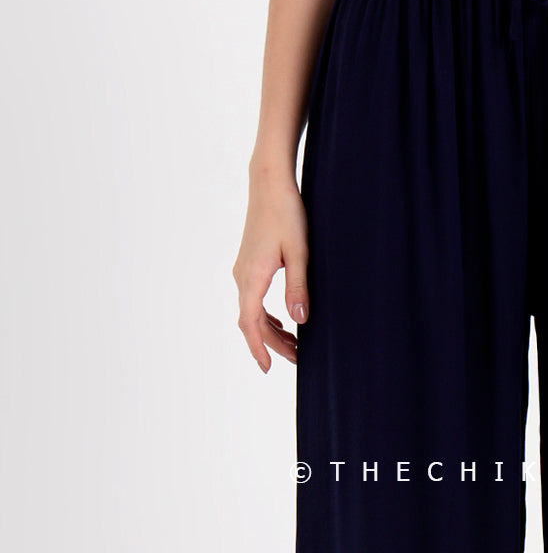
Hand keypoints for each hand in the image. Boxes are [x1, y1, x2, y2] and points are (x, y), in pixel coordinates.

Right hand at [232, 167, 309, 370]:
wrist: (269, 184)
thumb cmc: (286, 214)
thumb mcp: (299, 252)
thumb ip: (298, 287)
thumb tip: (299, 320)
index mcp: (252, 277)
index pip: (250, 323)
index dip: (259, 348)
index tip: (267, 368)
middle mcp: (242, 276)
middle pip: (252, 322)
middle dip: (272, 344)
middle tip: (297, 360)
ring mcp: (244, 270)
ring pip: (253, 311)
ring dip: (271, 331)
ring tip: (294, 346)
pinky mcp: (249, 264)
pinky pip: (253, 299)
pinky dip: (266, 315)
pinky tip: (283, 322)